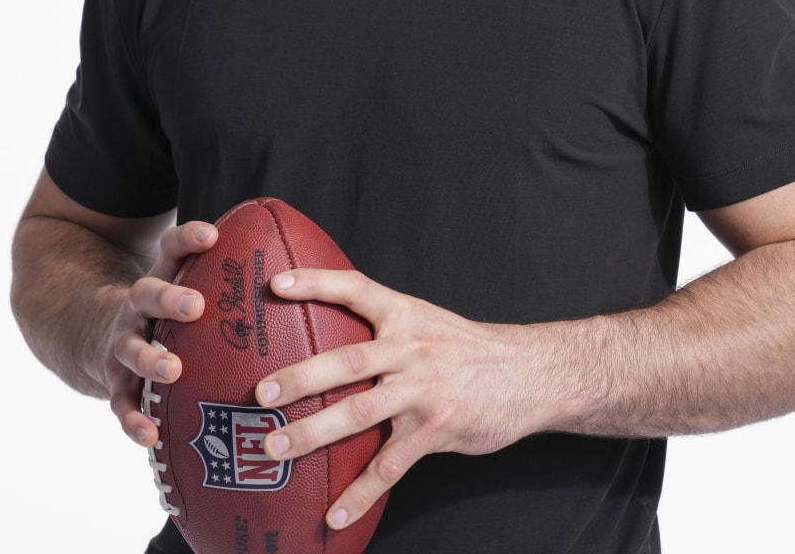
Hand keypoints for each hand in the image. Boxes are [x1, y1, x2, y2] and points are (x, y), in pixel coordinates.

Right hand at [103, 220, 218, 447]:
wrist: (97, 335)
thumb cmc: (167, 315)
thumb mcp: (184, 287)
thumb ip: (227, 283)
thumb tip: (297, 274)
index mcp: (161, 279)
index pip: (170, 249)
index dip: (188, 238)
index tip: (213, 235)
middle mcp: (137, 308)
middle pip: (146, 293)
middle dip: (170, 298)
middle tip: (197, 306)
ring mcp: (122, 344)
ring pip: (130, 348)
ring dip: (149, 359)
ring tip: (172, 370)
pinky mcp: (115, 383)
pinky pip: (121, 403)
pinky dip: (134, 420)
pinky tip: (151, 436)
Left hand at [254, 269, 545, 530]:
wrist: (533, 374)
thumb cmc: (471, 351)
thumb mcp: (430, 322)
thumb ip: (386, 328)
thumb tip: (331, 339)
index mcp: (405, 315)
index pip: (355, 288)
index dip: (315, 283)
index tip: (274, 285)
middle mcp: (411, 349)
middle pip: (347, 360)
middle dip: (300, 377)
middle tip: (261, 392)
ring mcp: (424, 390)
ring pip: (360, 412)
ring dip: (314, 433)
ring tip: (276, 447)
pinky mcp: (438, 428)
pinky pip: (391, 465)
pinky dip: (360, 491)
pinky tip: (334, 512)